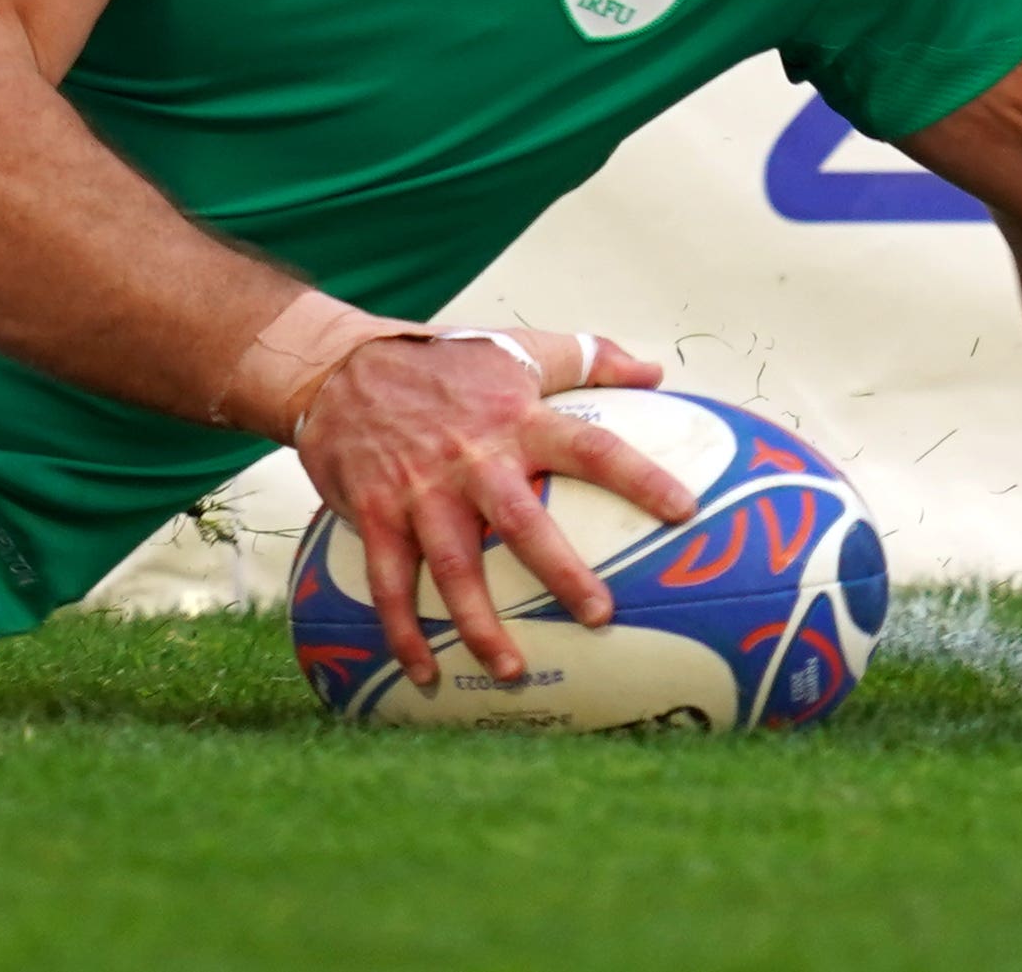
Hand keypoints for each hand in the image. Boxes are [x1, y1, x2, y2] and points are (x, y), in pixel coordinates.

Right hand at [292, 331, 691, 686]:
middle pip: (521, 522)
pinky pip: (390, 584)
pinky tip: (426, 673)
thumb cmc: (443, 360)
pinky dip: (404, 633)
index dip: (638, 476)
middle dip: (561, 571)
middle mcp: (471, 458)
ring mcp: (420, 491)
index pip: (590, 447)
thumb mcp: (518, 348)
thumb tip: (657, 372)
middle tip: (600, 616)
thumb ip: (589, 357)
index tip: (682, 510)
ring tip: (514, 671)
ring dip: (480, 624)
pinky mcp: (374, 514)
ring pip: (453, 567)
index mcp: (516, 418)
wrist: (339, 367)